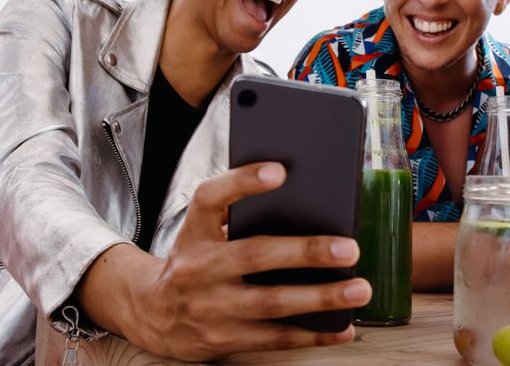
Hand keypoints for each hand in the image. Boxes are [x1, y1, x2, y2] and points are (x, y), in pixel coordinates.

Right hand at [80, 162, 371, 360]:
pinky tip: (343, 326)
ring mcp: (211, 307)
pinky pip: (275, 339)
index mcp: (195, 231)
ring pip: (271, 303)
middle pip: (255, 255)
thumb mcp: (201, 230)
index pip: (211, 198)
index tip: (280, 170)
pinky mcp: (224, 339)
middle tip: (350, 248)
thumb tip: (303, 197)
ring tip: (359, 289)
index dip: (243, 182)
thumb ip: (237, 213)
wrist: (151, 313)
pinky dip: (313, 335)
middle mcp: (199, 268)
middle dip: (306, 252)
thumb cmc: (195, 260)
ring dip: (319, 297)